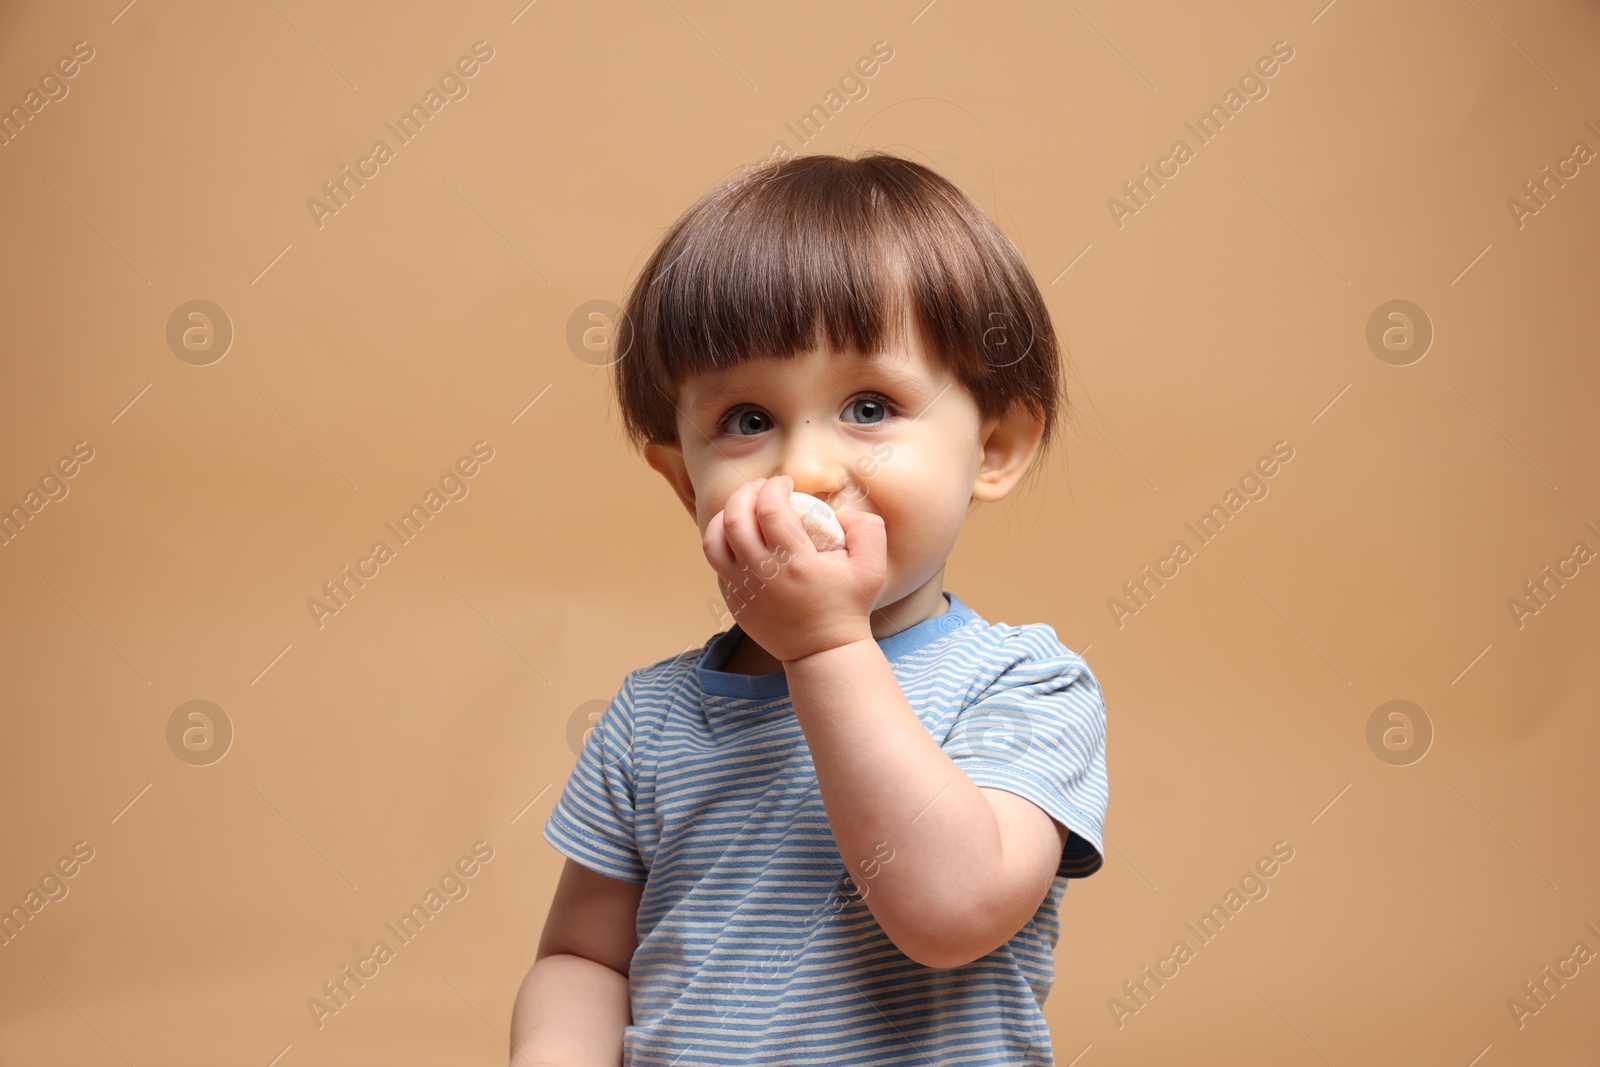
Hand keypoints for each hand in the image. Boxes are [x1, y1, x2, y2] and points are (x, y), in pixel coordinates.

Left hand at [702, 475, 886, 663]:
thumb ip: (868, 529)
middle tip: (762, 488)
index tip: (786, 483)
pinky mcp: (733, 600)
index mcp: (794, 562)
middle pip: (734, 518)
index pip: (769, 508)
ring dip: (725, 515)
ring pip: (713, 541)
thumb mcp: (873, 567)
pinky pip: (717, 563)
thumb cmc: (848, 606)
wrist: (823, 650)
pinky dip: (724, 541)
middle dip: (746, 492)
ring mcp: (742, 589)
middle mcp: (762, 574)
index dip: (774, 486)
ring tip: (744, 508)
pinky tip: (744, 536)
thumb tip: (843, 510)